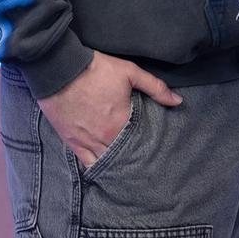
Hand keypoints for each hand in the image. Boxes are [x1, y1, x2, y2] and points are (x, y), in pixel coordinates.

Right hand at [36, 49, 180, 166]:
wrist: (60, 70)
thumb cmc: (96, 70)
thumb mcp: (130, 73)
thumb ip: (155, 88)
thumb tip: (177, 101)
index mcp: (121, 123)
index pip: (139, 144)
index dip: (147, 148)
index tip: (155, 152)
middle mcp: (104, 138)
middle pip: (123, 156)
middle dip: (132, 158)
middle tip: (142, 163)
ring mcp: (86, 142)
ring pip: (105, 161)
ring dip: (115, 163)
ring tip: (125, 167)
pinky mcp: (71, 141)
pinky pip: (86, 162)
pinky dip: (95, 165)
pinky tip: (104, 168)